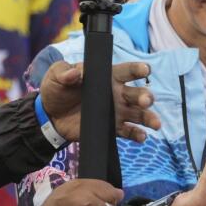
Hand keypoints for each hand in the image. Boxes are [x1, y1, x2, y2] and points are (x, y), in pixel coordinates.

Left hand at [40, 61, 161, 142]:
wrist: (50, 116)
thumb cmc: (57, 90)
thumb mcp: (56, 76)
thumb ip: (65, 72)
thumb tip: (76, 73)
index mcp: (107, 78)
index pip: (126, 71)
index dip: (137, 69)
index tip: (145, 70)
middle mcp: (117, 94)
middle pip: (137, 93)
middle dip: (145, 96)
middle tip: (146, 101)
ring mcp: (116, 112)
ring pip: (139, 114)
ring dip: (148, 117)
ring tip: (155, 124)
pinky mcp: (112, 128)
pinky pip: (129, 131)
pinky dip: (137, 134)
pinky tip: (142, 136)